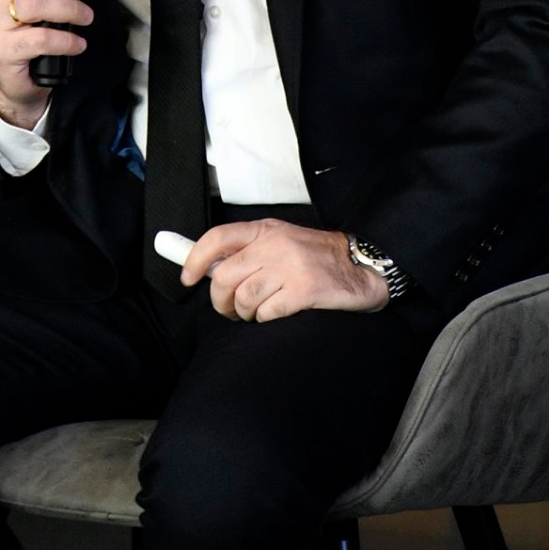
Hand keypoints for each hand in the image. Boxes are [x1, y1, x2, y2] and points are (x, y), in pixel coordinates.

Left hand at [179, 219, 389, 321]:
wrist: (360, 267)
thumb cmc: (316, 258)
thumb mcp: (280, 242)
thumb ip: (248, 251)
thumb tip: (209, 269)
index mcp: (265, 230)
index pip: (217, 238)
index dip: (195, 259)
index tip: (187, 278)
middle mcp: (275, 244)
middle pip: (225, 276)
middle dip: (220, 301)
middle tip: (230, 310)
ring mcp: (290, 266)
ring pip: (243, 298)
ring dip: (245, 314)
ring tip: (256, 313)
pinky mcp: (304, 290)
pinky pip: (267, 313)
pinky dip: (266, 319)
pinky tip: (277, 314)